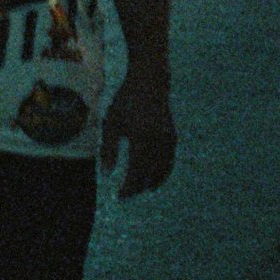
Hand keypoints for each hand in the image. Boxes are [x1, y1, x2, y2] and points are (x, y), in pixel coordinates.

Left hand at [100, 78, 176, 198]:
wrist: (150, 82)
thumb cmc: (126, 101)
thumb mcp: (112, 123)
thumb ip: (109, 150)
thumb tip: (106, 176)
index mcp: (141, 139)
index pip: (136, 173)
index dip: (127, 188)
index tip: (117, 197)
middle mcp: (158, 142)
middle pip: (149, 176)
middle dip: (137, 188)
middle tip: (124, 195)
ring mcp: (168, 140)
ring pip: (161, 172)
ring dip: (150, 183)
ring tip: (137, 190)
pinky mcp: (172, 138)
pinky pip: (168, 163)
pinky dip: (161, 174)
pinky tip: (152, 179)